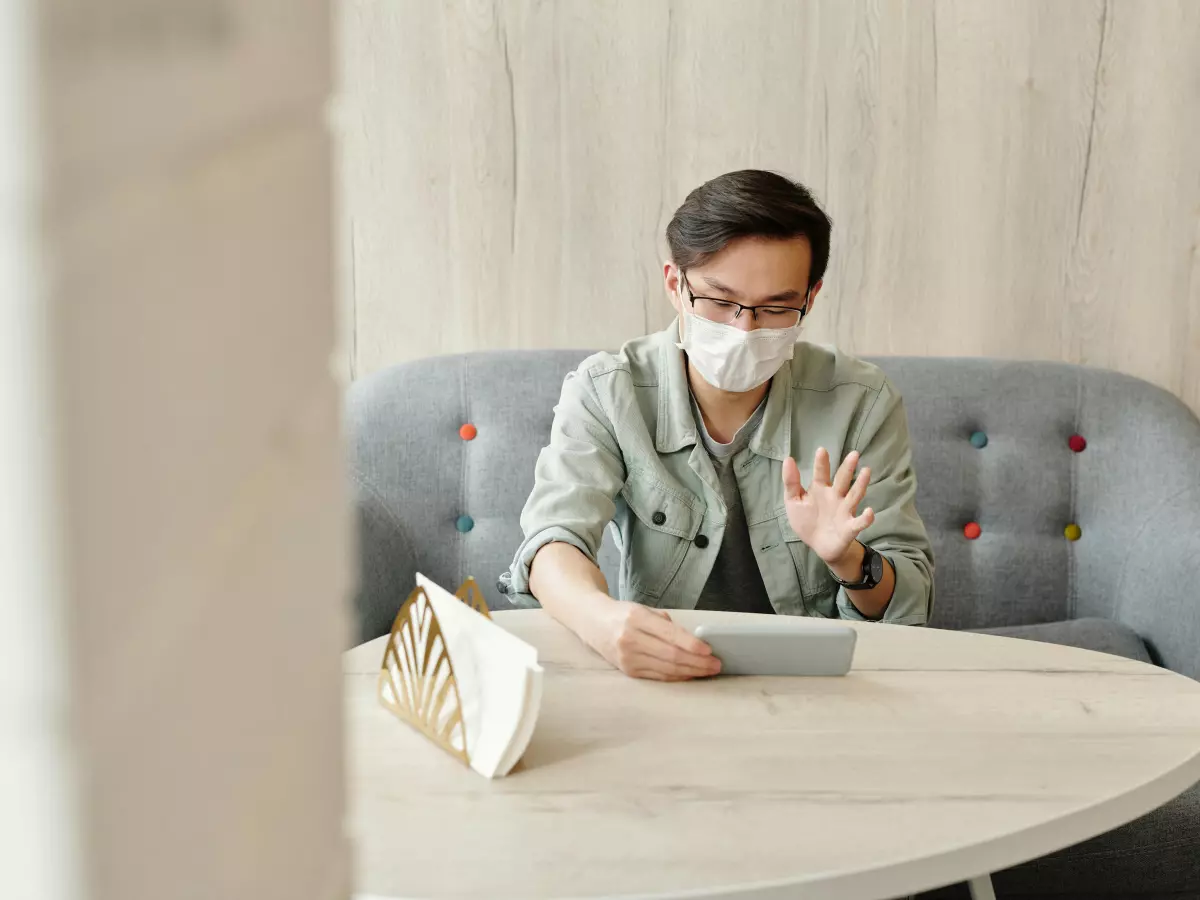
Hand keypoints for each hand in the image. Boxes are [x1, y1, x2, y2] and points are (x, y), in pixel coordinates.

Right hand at [592, 601, 720, 680]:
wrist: (593, 622)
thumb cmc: (624, 614)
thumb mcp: (644, 610)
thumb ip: (667, 624)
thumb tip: (694, 642)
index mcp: (636, 618)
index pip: (670, 635)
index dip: (692, 644)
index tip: (709, 650)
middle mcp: (630, 639)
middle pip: (671, 655)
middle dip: (697, 662)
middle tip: (716, 664)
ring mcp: (627, 657)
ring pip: (666, 669)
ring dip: (691, 672)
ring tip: (708, 671)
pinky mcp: (628, 671)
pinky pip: (658, 676)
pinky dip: (677, 676)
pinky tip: (690, 674)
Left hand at [782, 447, 874, 565]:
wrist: (819, 546)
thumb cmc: (807, 520)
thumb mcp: (793, 501)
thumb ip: (791, 482)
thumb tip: (788, 459)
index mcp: (820, 489)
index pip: (821, 473)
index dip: (821, 463)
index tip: (821, 450)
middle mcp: (835, 496)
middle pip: (842, 480)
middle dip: (847, 468)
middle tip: (854, 454)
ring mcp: (844, 511)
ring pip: (854, 495)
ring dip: (860, 484)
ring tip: (866, 471)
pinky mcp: (850, 527)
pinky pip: (859, 522)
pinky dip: (866, 518)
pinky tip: (869, 512)